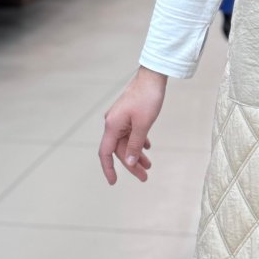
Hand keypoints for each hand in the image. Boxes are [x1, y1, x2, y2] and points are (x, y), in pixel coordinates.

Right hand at [98, 67, 166, 185]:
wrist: (152, 76)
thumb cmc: (147, 97)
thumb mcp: (143, 124)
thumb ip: (136, 144)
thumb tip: (130, 162)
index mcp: (112, 126)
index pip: (106, 153)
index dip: (109, 169)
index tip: (113, 182)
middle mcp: (113, 123)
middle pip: (119, 149)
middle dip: (132, 164)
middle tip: (145, 176)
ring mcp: (120, 118)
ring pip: (127, 142)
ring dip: (137, 154)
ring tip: (149, 166)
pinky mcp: (128, 114)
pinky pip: (131, 133)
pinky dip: (139, 141)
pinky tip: (148, 147)